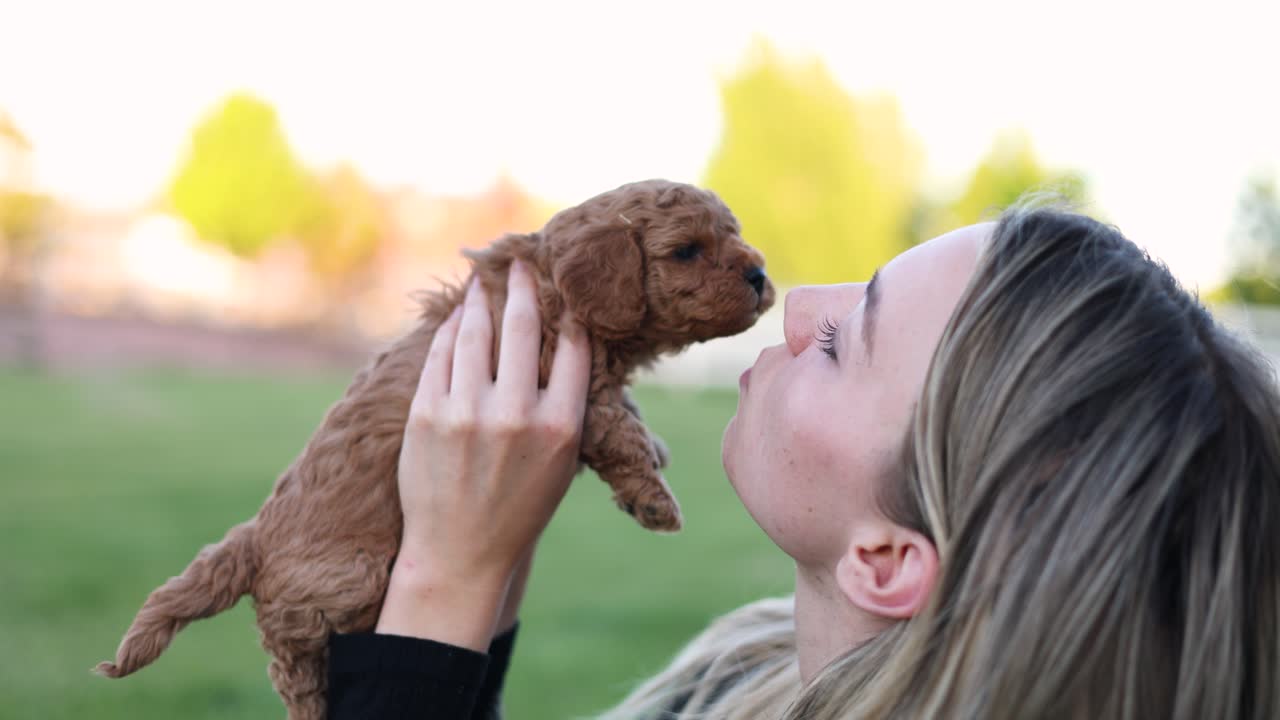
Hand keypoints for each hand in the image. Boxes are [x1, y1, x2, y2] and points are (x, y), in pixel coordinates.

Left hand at [376, 260, 590, 649]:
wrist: (460, 552)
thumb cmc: (519, 506)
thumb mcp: (561, 462)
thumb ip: (562, 406)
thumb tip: (563, 344)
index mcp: (560, 427)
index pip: (573, 349)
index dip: (570, 315)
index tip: (566, 293)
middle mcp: (515, 414)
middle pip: (522, 327)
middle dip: (522, 288)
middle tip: (520, 263)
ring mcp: (466, 413)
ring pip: (474, 334)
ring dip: (480, 300)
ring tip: (483, 282)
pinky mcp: (426, 415)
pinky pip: (440, 356)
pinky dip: (450, 331)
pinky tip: (458, 318)